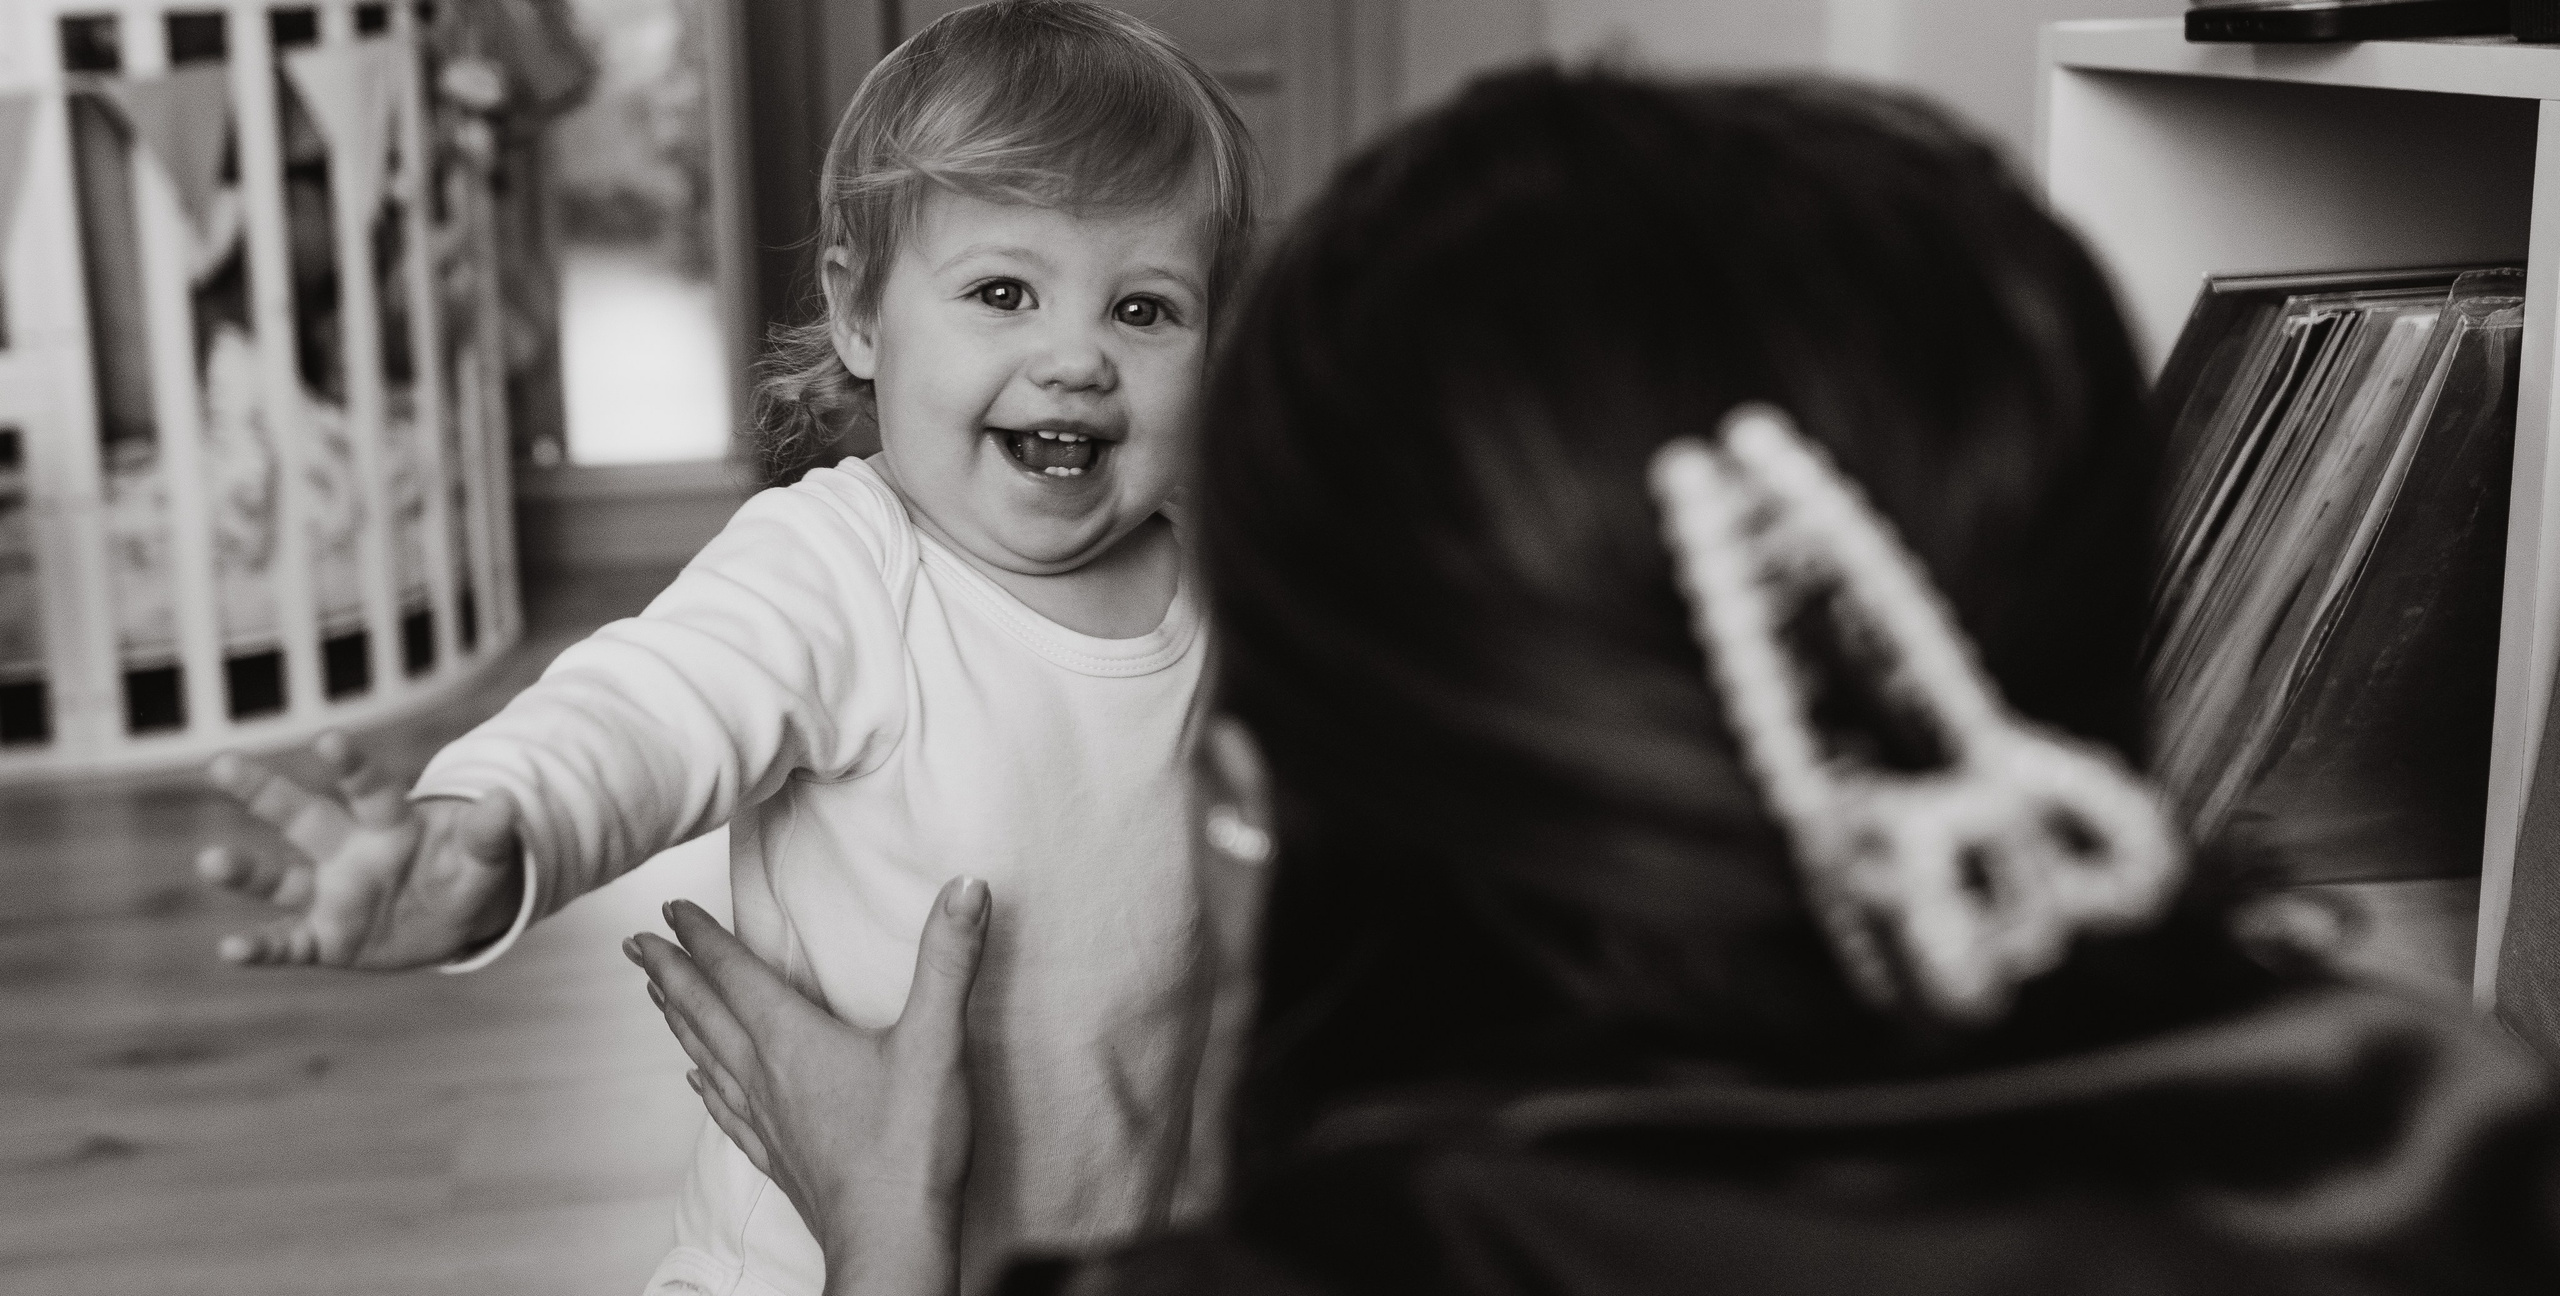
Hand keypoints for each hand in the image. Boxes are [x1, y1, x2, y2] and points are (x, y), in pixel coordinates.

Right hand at [196, 731, 523, 968]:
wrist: (448, 923)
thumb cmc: (461, 877)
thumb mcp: (484, 862)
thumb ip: (489, 836)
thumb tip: (508, 802)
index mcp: (391, 824)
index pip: (369, 789)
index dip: (351, 765)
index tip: (329, 739)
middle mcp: (349, 852)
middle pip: (303, 817)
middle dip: (265, 791)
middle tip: (222, 763)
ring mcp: (331, 895)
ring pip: (281, 879)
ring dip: (246, 871)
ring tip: (209, 859)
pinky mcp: (324, 939)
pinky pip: (287, 943)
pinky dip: (260, 948)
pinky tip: (229, 949)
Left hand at [628, 881, 989, 1295]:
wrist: (892, 1240)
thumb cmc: (910, 1145)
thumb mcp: (937, 1040)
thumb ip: (947, 960)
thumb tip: (966, 887)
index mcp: (791, 1040)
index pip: (734, 974)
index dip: (701, 937)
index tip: (670, 907)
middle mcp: (766, 1076)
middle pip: (704, 1012)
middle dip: (670, 972)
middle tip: (635, 944)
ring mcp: (767, 1120)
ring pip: (707, 1058)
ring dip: (679, 1021)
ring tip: (656, 996)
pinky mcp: (779, 1156)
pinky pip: (727, 1111)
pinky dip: (706, 1086)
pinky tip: (697, 1082)